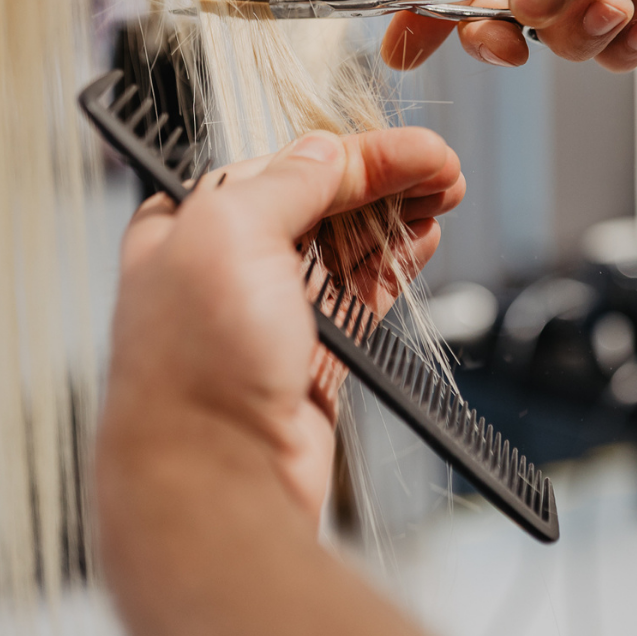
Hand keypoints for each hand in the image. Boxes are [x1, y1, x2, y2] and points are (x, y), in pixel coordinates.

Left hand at [99, 127, 463, 524]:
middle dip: (387, 182)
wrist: (215, 486)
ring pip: (348, 248)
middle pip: (323, 204)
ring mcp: (271, 313)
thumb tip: (325, 150)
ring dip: (398, 219)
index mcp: (192, 224)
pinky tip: (422, 241)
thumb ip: (285, 183)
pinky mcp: (310, 356)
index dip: (356, 155)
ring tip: (445, 197)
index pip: (287, 167)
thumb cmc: (194, 368)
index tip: (415, 149)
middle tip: (444, 170)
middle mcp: (228, 265)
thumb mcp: (232, 235)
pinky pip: (360, 297)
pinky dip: (393, 266)